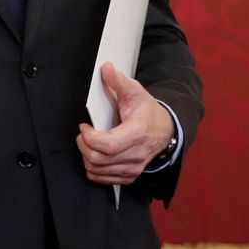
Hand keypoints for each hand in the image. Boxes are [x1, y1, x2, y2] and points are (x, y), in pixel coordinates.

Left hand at [77, 64, 174, 185]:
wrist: (165, 129)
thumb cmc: (147, 111)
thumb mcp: (135, 92)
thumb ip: (119, 81)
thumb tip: (106, 68)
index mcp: (137, 134)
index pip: (107, 145)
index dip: (89, 137)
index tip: (85, 126)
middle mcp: (137, 154)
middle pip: (98, 159)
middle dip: (83, 145)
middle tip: (83, 134)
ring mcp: (134, 167)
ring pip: (98, 170)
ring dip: (86, 156)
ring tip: (88, 143)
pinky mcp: (130, 175)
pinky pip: (104, 179)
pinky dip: (93, 169)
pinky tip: (94, 156)